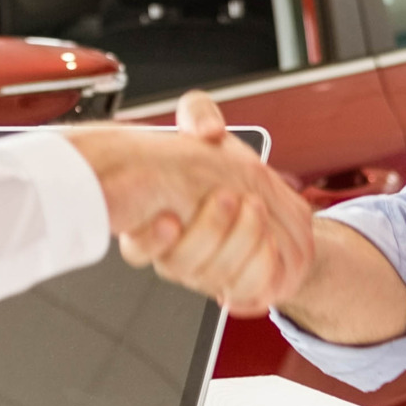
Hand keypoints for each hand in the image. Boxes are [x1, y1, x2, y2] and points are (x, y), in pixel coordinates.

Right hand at [83, 92, 315, 313]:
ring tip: (255, 207)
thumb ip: (198, 114)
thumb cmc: (224, 170)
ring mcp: (205, 276)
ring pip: (215, 278)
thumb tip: (208, 130)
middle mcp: (175, 256)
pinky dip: (262, 265)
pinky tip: (269, 240)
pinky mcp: (238, 287)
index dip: (149, 239)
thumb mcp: (206, 131)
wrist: (266, 201)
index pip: (136, 245)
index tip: (169, 220)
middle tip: (230, 196)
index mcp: (155, 221)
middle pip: (179, 264)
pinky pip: (247, 291)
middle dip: (211, 229)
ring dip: (242, 240)